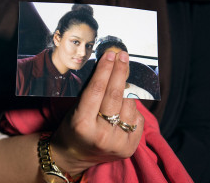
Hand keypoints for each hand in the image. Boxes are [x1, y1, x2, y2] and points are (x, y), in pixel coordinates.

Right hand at [51, 50, 143, 175]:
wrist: (74, 156)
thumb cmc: (72, 128)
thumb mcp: (75, 109)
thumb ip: (92, 92)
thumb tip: (111, 67)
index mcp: (82, 124)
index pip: (97, 90)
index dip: (105, 69)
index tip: (111, 54)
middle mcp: (101, 135)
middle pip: (116, 96)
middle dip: (121, 72)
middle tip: (123, 56)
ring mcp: (117, 144)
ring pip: (130, 105)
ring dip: (128, 90)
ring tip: (122, 81)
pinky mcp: (129, 148)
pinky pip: (138, 119)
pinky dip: (132, 108)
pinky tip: (125, 104)